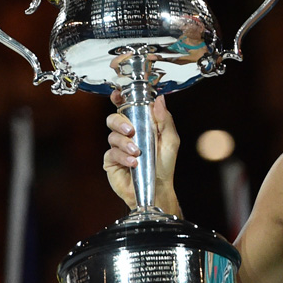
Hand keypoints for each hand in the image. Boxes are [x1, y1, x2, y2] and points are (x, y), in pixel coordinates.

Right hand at [102, 93, 179, 211]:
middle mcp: (126, 134)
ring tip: (137, 152)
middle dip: (120, 122)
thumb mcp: (170, 140)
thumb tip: (159, 100)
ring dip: (125, 143)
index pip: (126, 107)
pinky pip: (111, 153)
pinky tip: (133, 163)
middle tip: (131, 130)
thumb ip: (164, 120)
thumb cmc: (164, 164)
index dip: (119, 98)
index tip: (118, 94)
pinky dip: (123, 157)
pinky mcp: (111, 161)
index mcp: (140, 124)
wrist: (158, 187)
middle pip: (113, 118)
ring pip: (112, 136)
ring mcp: (117, 147)